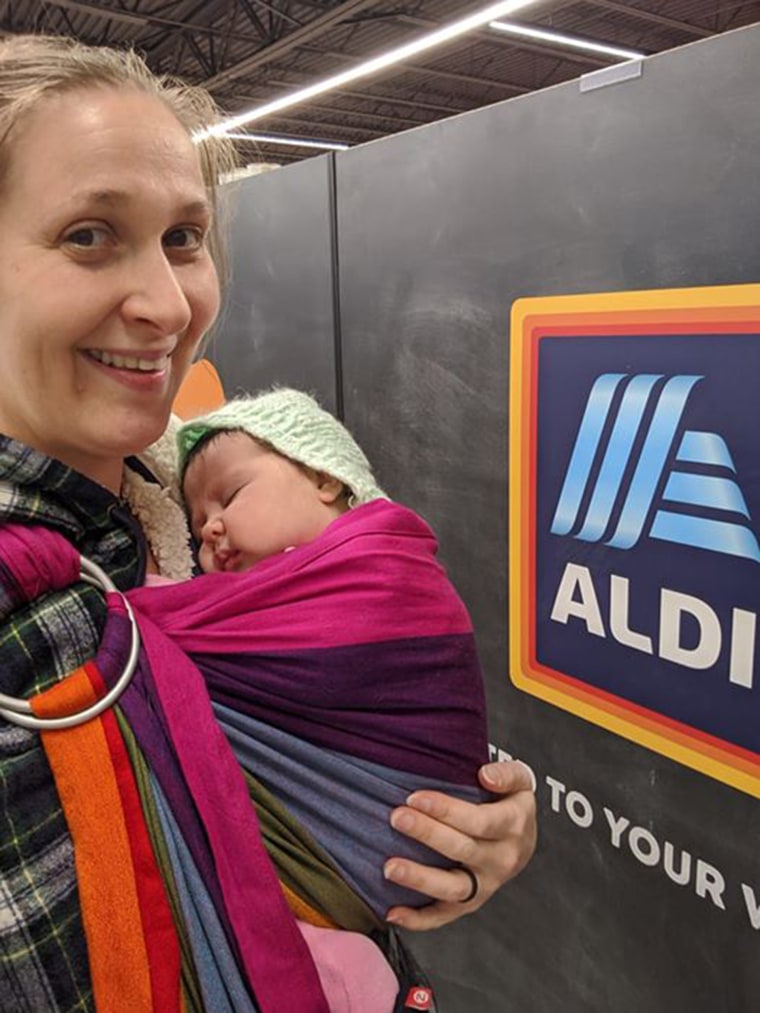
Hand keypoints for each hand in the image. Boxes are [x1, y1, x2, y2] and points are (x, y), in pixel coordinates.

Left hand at [383, 760, 536, 929]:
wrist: (523, 838)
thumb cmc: (510, 801)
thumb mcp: (520, 780)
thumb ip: (507, 773)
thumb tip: (486, 775)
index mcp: (513, 826)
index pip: (479, 821)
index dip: (447, 810)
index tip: (415, 797)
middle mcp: (502, 860)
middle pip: (462, 850)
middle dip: (427, 833)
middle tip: (397, 817)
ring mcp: (486, 885)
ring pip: (453, 889)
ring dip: (420, 879)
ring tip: (390, 867)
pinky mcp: (471, 902)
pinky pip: (445, 915)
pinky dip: (419, 919)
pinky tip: (393, 912)